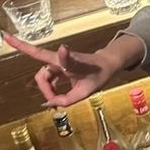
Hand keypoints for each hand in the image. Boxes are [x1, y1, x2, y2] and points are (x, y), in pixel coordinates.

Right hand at [3, 32, 125, 107]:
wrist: (106, 64)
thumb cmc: (98, 75)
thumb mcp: (85, 92)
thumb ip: (67, 100)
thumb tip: (49, 103)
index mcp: (74, 65)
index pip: (65, 60)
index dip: (56, 53)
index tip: (48, 46)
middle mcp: (64, 59)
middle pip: (43, 74)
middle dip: (44, 88)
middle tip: (51, 101)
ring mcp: (60, 60)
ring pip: (43, 74)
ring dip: (46, 87)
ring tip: (53, 99)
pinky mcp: (59, 63)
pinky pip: (48, 75)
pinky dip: (48, 85)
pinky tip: (53, 94)